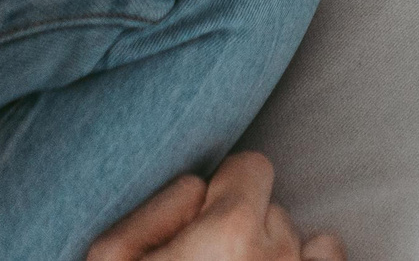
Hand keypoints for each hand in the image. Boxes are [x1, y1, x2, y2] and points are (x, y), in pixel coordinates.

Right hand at [87, 154, 341, 260]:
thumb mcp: (113, 258)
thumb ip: (160, 209)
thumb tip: (200, 187)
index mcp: (231, 231)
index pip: (251, 168)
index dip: (223, 195)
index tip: (204, 227)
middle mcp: (279, 253)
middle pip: (275, 210)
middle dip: (248, 230)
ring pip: (305, 242)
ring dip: (278, 256)